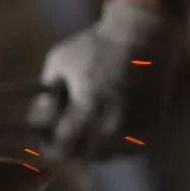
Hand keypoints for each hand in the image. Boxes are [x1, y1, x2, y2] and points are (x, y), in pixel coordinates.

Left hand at [28, 0, 182, 159]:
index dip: (49, 147)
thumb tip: (37, 124)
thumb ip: (46, 97)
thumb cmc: (94, 46)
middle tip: (62, 135)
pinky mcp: (152, 128)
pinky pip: (127, 150)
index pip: (62, 148)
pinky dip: (115, 144)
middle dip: (69, 148)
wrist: (143, 34)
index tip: (43, 141)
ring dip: (92, 148)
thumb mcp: (58, 63)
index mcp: (88, 108)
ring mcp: (136, 128)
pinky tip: (106, 127)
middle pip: (84, 156)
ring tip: (84, 129)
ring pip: (106, 156)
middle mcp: (115, 124)